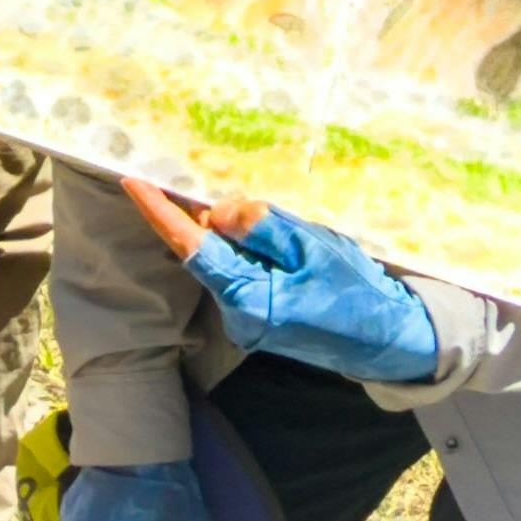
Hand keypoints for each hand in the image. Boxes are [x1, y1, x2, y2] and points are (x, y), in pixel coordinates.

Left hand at [139, 180, 451, 386]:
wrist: (388, 338)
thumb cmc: (355, 291)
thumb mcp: (311, 246)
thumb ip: (260, 226)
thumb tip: (216, 213)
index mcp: (246, 298)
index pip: (190, 248)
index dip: (159, 213)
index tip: (132, 182)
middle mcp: (236, 316)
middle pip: (210, 252)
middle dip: (217, 221)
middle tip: (251, 205)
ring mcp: (247, 321)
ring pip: (229, 262)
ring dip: (244, 238)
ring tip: (288, 234)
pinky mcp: (259, 319)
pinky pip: (244, 274)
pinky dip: (254, 253)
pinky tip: (287, 250)